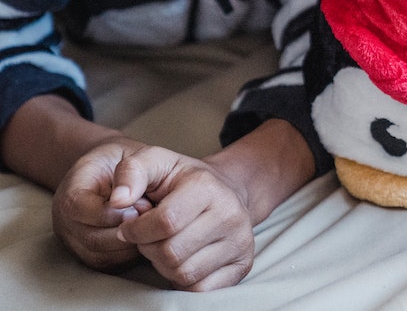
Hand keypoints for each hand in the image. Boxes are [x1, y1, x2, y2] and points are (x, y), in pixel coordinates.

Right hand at [51, 138, 154, 273]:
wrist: (119, 172)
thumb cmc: (128, 162)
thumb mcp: (132, 155)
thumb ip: (131, 170)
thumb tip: (123, 199)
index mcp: (70, 195)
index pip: (81, 211)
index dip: (114, 211)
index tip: (143, 202)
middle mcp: (66, 223)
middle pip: (93, 240)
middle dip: (128, 228)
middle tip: (150, 214)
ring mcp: (75, 244)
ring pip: (103, 257)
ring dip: (133, 242)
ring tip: (148, 222)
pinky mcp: (91, 258)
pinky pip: (110, 265)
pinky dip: (131, 253)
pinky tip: (145, 234)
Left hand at [109, 146, 255, 290]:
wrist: (227, 190)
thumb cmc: (183, 180)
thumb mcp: (156, 162)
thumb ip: (131, 172)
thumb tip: (117, 201)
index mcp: (208, 187)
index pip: (165, 222)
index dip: (137, 230)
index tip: (131, 226)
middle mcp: (231, 214)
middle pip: (171, 253)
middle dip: (150, 248)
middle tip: (151, 236)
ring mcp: (241, 241)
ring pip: (184, 274)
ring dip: (164, 265)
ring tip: (167, 245)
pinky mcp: (243, 264)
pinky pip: (200, 289)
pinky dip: (184, 280)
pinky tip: (184, 259)